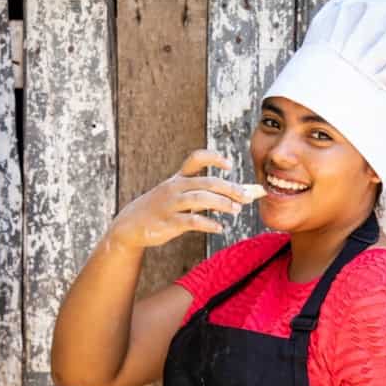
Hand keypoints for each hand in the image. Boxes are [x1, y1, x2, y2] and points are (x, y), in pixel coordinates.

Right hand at [108, 149, 250, 249]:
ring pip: (199, 199)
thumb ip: (218, 193)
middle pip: (205, 182)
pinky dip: (207, 224)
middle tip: (246, 197)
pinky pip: (190, 221)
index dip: (213, 159)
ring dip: (220, 204)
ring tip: (236, 210)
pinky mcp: (168, 223)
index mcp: (179, 178)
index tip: (229, 166)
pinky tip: (220, 227)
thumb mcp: (186, 196)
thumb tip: (255, 191)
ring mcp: (170, 205)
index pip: (196, 159)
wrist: (130, 225)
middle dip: (228, 188)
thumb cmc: (165, 208)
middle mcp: (174, 188)